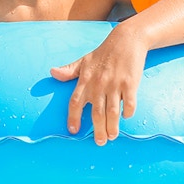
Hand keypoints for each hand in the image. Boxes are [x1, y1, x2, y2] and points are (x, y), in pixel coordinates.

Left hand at [50, 26, 146, 145]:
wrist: (126, 40)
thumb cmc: (103, 53)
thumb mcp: (83, 60)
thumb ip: (69, 70)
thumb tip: (52, 73)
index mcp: (85, 79)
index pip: (75, 101)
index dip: (73, 117)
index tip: (73, 130)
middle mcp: (98, 83)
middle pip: (96, 112)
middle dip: (97, 129)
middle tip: (100, 142)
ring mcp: (115, 84)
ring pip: (112, 111)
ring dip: (112, 126)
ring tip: (112, 137)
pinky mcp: (130, 83)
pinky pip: (130, 102)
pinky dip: (128, 111)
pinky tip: (126, 118)